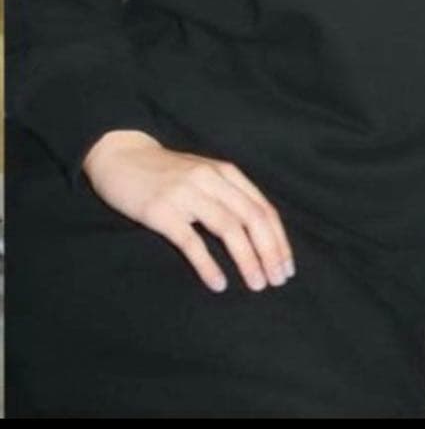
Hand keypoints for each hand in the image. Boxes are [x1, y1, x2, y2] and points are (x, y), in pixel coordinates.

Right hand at [82, 129, 295, 294]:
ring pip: (228, 228)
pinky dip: (208, 265)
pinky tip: (219, 284)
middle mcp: (211, 180)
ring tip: (257, 284)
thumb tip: (260, 234)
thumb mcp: (205, 176)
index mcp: (226, 173)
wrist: (121, 155)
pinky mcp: (161, 210)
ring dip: (247, 259)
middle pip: (252, 218)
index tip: (287, 268)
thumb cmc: (167, 173)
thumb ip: (229, 196)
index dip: (279, 240)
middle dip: (270, 252)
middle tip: (277, 281)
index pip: (263, 209)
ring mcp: (186, 194)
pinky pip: (191, 241)